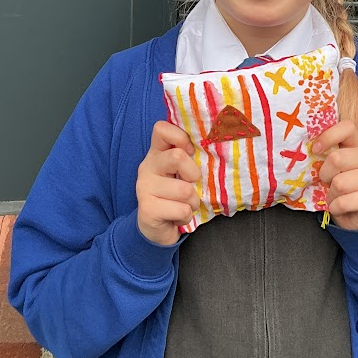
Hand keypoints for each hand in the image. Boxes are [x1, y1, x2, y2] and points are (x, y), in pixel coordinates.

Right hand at [136, 121, 200, 245]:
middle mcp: (147, 166)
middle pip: (177, 156)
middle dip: (193, 174)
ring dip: (193, 201)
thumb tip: (213, 145)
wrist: (159, 229)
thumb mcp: (183, 172)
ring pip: (184, 189)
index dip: (180, 137)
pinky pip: (182, 209)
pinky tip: (177, 217)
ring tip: (185, 205)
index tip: (190, 152)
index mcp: (157, 153)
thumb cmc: (177, 196)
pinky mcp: (147, 209)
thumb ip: (190, 157)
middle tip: (191, 185)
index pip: (161, 128)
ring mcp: (144, 187)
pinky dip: (186, 216)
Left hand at [312, 121, 357, 231]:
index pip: (347, 127)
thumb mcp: (332, 168)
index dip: (329, 136)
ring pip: (340, 183)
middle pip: (337, 158)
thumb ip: (325, 156)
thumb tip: (308, 150)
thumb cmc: (340, 188)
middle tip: (327, 182)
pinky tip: (340, 207)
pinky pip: (344, 202)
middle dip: (325, 174)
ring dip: (331, 194)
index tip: (315, 150)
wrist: (356, 216)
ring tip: (335, 196)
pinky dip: (335, 207)